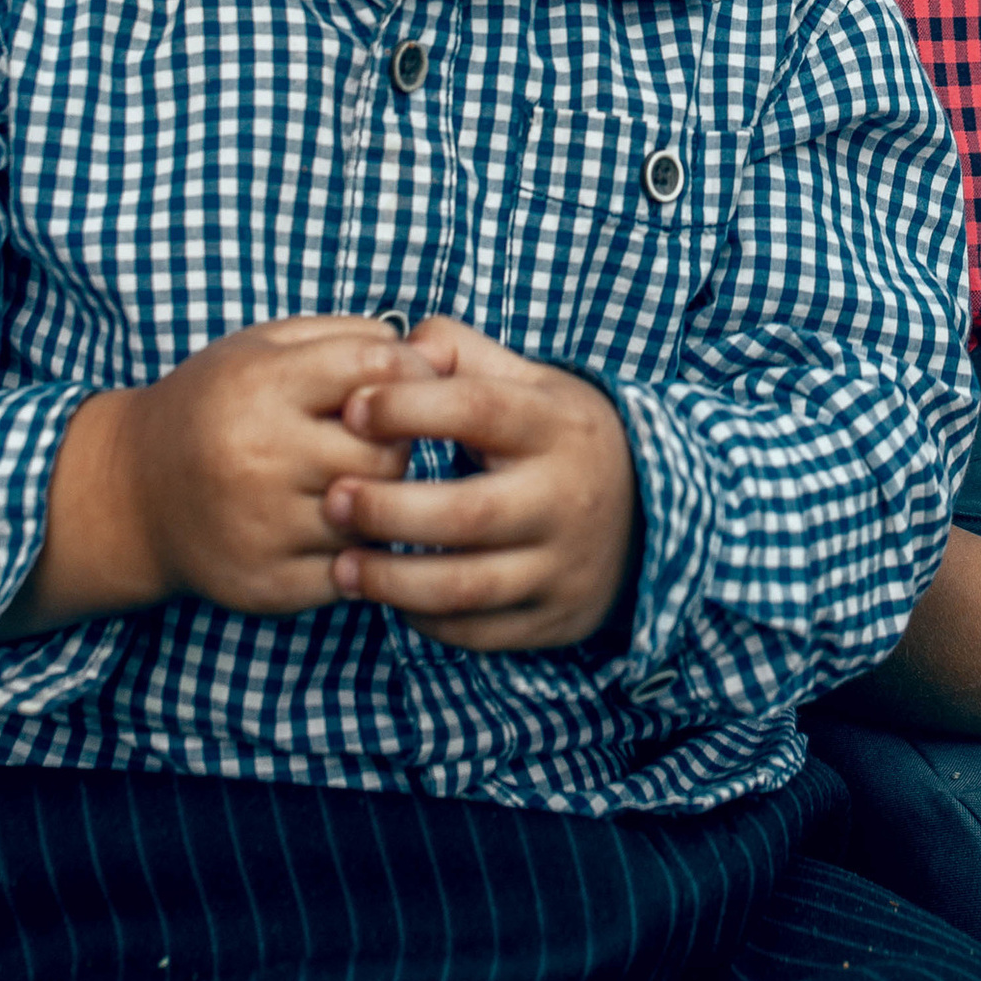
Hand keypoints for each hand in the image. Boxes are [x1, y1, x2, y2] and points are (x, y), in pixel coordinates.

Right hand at [4, 317, 416, 633]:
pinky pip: (352, 570)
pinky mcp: (267, 584)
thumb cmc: (215, 407)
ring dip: (381, 499)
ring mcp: (262, 528)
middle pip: (387, 452)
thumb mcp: (264, 347)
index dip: (412, 372)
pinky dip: (357, 549)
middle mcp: (258, 457)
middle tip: (377, 440)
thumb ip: (350, 337)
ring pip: (375, 515)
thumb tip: (439, 355)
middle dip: (397, 443)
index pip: (378, 369)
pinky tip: (333, 525)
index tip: (409, 383)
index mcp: (260, 385)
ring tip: (353, 479)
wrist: (133, 496)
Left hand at [324, 316, 640, 653]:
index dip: (410, 408)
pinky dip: (426, 621)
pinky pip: (479, 632)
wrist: (649, 512)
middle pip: (467, 514)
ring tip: (341, 567)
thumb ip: (461, 353)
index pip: (479, 411)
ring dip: (392, 581)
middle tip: (332, 501)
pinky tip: (390, 598)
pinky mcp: (555, 618)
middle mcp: (565, 498)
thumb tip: (399, 348)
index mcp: (556, 427)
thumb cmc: (557, 436)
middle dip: (388, 511)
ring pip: (467, 586)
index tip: (353, 409)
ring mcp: (563, 565)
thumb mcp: (530, 381)